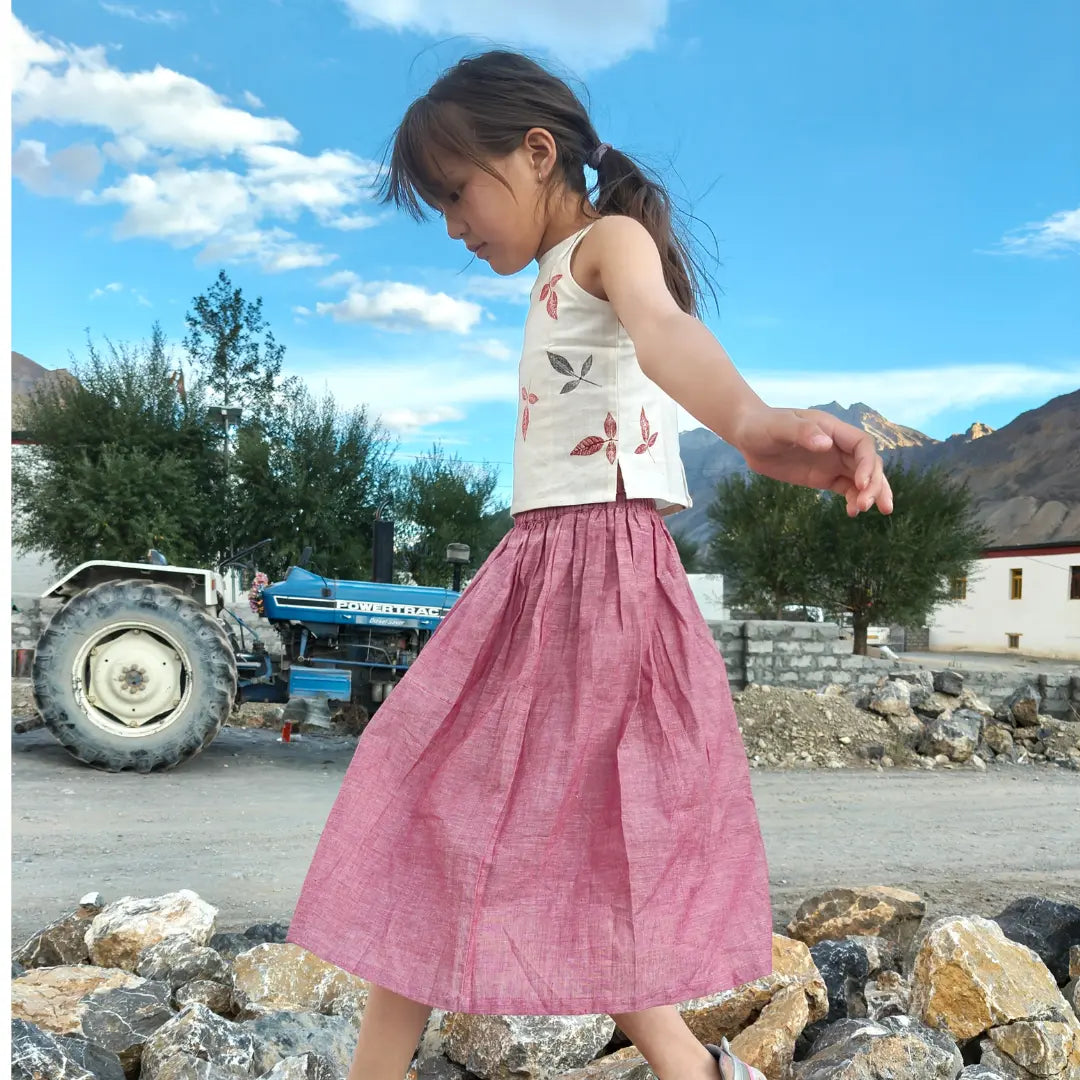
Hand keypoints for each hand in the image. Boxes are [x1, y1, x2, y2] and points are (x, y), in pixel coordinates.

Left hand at [733, 407, 894, 515]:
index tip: (861, 483)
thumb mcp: (779, 427)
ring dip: (870, 494)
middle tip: (865, 505)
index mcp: (832, 429)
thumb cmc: (763, 425)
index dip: (868, 464)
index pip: (862, 445)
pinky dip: (853, 499)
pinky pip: (846, 488)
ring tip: (863, 511)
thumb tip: (826, 444)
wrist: (749, 435)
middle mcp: (838, 446)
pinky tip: (852, 511)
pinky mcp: (824, 477)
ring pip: (862, 478)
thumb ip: (802, 432)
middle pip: (868, 464)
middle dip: (874, 484)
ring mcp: (832, 462)